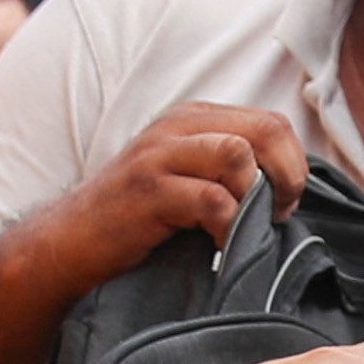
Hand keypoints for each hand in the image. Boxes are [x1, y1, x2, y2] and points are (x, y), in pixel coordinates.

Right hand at [26, 104, 308, 298]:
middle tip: (276, 214)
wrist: (71, 240)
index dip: (292, 164)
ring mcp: (160, 156)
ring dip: (253, 197)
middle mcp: (178, 127)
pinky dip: (226, 226)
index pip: (271, 122)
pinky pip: (212, 199)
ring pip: (238, 155)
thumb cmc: (137, 217)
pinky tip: (216, 244)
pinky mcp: (148, 191)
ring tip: (242, 227)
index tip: (283, 202)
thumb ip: (228, 169)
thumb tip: (288, 185)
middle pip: (266, 131)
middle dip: (286, 177)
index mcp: (194, 119)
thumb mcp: (185, 177)